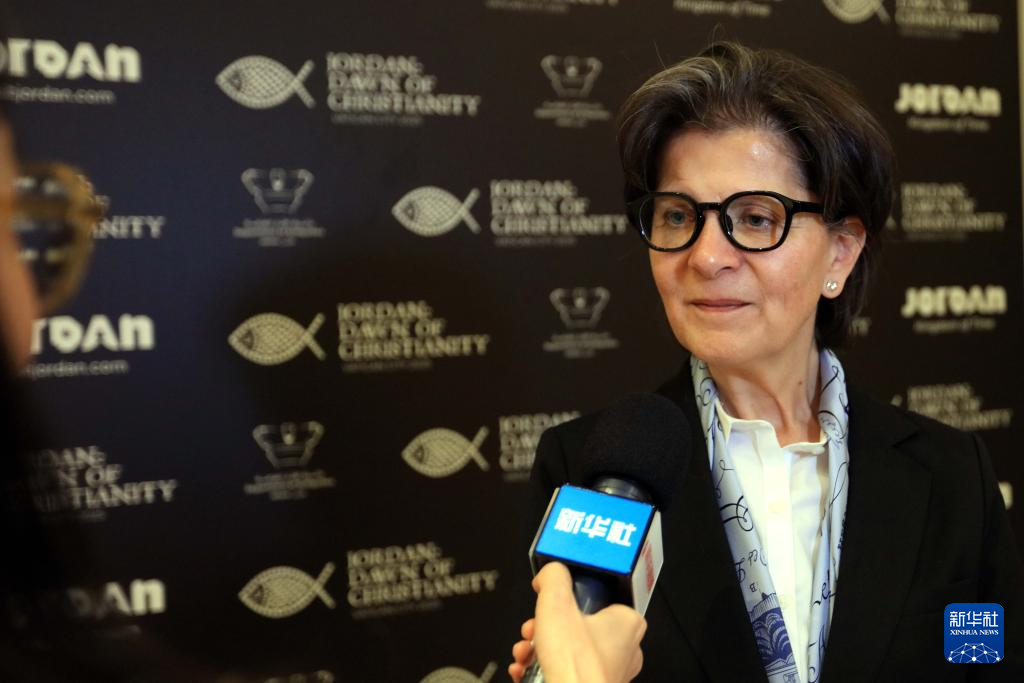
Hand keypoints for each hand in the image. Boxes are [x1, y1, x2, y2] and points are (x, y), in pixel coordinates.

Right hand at [508, 562, 645, 682]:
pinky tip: (525, 668)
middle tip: (535, 628)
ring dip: (538, 647)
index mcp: (627, 623)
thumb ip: (553, 577)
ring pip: (566, 650)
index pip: (597, 598)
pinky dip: (540, 668)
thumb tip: (549, 572)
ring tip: (526, 651)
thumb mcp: (556, 602)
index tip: (554, 602)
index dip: (568, 599)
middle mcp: (624, 650)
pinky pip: (563, 671)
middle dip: (545, 626)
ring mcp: (608, 673)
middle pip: (575, 625)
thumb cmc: (575, 667)